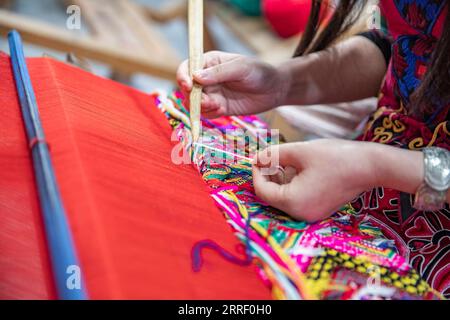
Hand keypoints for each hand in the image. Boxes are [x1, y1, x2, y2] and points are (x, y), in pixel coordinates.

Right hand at [176, 51, 289, 117]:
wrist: (274, 90)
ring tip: (218, 105)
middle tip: (208, 101)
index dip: (183, 76)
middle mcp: (206, 78)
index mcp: (209, 62)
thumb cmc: (259, 72)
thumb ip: (219, 73)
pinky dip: (209, 113)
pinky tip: (222, 109)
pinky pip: (205, 113)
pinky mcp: (218, 107)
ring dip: (201, 107)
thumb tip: (196, 77)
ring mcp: (212, 93)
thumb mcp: (240, 68)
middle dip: (193, 96)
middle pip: (187, 88)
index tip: (188, 86)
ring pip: (194, 103)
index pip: (187, 67)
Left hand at [252, 139, 379, 221]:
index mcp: (293, 202)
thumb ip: (273, 155)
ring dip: (281, 177)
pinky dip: (293, 183)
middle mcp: (300, 214)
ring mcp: (311, 214)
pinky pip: (297, 198)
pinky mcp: (319, 209)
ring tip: (289, 158)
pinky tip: (300, 167)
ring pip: (284, 196)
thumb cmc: (336, 157)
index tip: (257, 157)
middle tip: (272, 155)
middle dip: (269, 175)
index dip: (256, 173)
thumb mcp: (300, 151)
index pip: (262, 191)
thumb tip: (256, 158)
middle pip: (272, 196)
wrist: (371, 166)